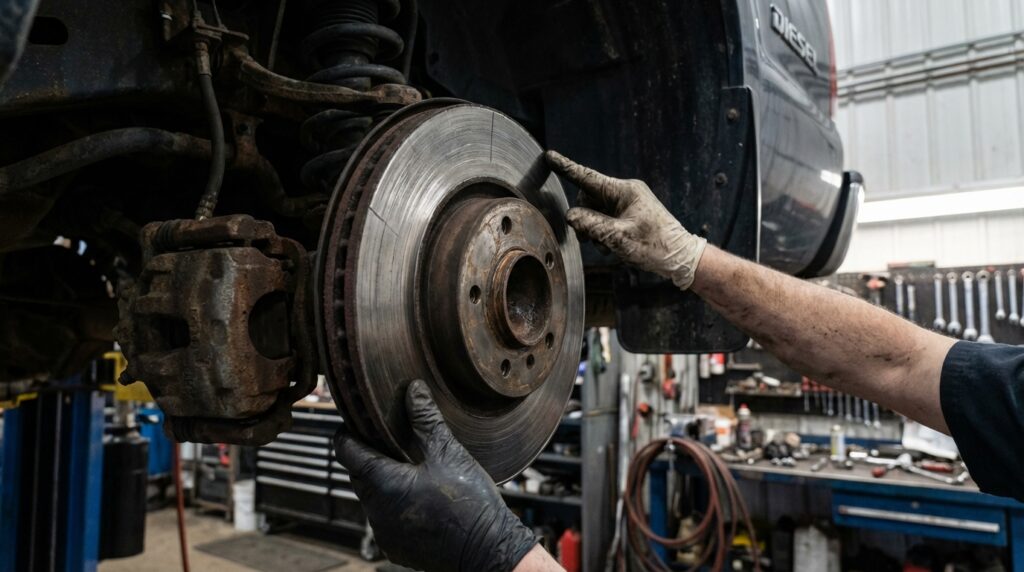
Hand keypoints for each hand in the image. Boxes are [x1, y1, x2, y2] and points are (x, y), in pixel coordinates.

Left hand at [334, 380, 538, 571]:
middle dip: (368, 456)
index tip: (353, 422)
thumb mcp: (448, 453)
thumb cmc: (469, 504)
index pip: (347, 453)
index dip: (347, 434)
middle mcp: (376, 512)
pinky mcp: (396, 548)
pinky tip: (417, 494)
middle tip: (386, 439)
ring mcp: (385, 533)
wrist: (488, 550)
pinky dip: (393, 504)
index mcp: (383, 485)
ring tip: (406, 466)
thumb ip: (425, 419)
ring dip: (381, 481)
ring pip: (371, 498)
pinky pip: (384, 519)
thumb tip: (413, 390)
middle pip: (358, 475)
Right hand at [545, 150, 706, 289]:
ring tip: (610, 247)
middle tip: (593, 240)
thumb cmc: (655, 246)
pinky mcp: (628, 215)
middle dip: (585, 220)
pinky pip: (605, 220)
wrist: (680, 257)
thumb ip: (591, 225)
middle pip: (588, 200)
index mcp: (624, 191)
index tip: (549, 157)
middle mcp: (625, 193)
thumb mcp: (619, 238)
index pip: (587, 177)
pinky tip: (616, 247)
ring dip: (595, 231)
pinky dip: (604, 235)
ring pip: (595, 213)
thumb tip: (571, 216)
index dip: (565, 168)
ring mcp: (627, 204)